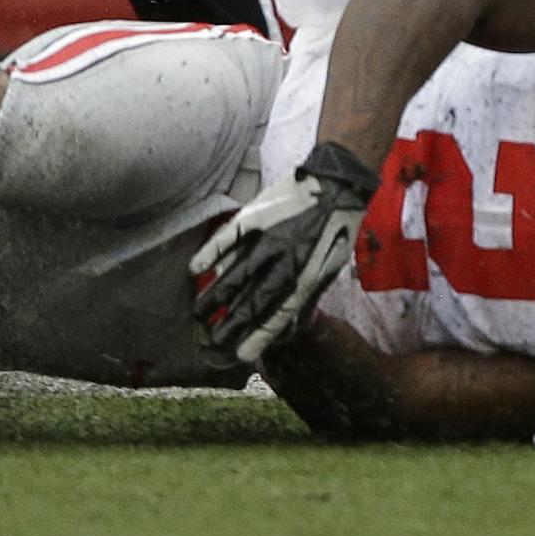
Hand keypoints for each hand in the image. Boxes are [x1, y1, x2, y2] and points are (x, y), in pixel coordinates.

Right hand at [190, 139, 378, 363]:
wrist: (338, 181)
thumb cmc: (337, 227)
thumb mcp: (332, 266)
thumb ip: (309, 294)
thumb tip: (290, 325)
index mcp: (306, 275)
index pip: (277, 314)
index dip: (259, 336)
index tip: (240, 354)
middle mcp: (284, 260)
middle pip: (251, 300)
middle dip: (231, 324)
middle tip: (213, 340)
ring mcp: (268, 237)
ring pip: (235, 273)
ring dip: (215, 295)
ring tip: (199, 312)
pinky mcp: (258, 214)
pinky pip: (230, 236)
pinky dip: (211, 251)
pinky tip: (195, 267)